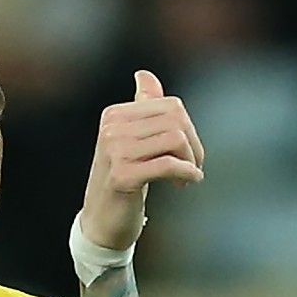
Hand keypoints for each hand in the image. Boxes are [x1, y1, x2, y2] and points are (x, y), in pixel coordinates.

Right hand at [77, 69, 205, 251]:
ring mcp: (115, 152)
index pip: (171, 107)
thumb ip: (142, 107)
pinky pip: (168, 165)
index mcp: (115, 115)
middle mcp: (112, 128)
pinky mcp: (123, 176)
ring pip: (175, 141)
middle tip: (194, 168)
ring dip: (191, 162)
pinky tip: (189, 183)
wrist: (102, 221)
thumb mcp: (133, 140)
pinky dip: (187, 174)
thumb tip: (144, 74)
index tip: (189, 154)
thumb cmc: (123, 179)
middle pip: (176, 121)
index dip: (190, 130)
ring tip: (188, 178)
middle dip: (194, 146)